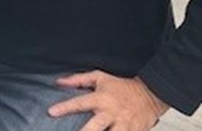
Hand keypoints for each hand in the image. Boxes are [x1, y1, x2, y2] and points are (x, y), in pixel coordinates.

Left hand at [48, 71, 168, 130]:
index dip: (65, 107)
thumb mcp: (99, 77)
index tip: (51, 112)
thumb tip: (60, 82)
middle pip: (95, 126)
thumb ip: (78, 79)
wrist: (150, 94)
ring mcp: (124, 125)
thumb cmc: (122, 86)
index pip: (79, 103)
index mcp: (101, 99)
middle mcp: (111, 113)